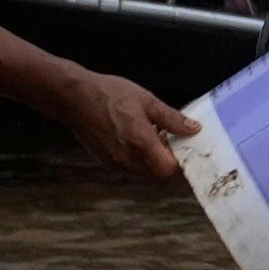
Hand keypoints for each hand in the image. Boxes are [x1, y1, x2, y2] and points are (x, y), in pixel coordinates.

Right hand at [64, 70, 195, 181]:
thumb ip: (172, 118)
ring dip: (150, 159)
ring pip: (143, 172)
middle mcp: (128, 158)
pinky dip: (136, 158)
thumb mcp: (146, 100)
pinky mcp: (106, 162)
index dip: (176, 157)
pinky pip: (129, 168)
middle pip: (157, 175)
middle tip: (162, 137)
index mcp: (140, 142)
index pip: (168, 169)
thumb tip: (194, 129)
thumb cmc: (109, 94)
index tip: (176, 141)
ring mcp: (115, 163)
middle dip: (164, 160)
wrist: (74, 98)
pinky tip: (130, 136)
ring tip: (145, 133)